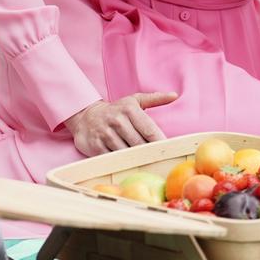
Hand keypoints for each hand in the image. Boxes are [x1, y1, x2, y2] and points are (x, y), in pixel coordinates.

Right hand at [63, 92, 177, 156]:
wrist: (86, 116)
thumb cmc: (116, 110)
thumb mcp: (134, 101)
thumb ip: (155, 99)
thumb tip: (174, 95)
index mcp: (129, 109)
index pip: (151, 131)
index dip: (161, 144)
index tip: (169, 152)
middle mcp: (117, 121)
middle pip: (141, 145)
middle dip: (151, 155)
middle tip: (160, 162)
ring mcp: (106, 134)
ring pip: (128, 154)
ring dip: (138, 161)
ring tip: (146, 164)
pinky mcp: (96, 146)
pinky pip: (114, 159)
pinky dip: (123, 163)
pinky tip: (129, 164)